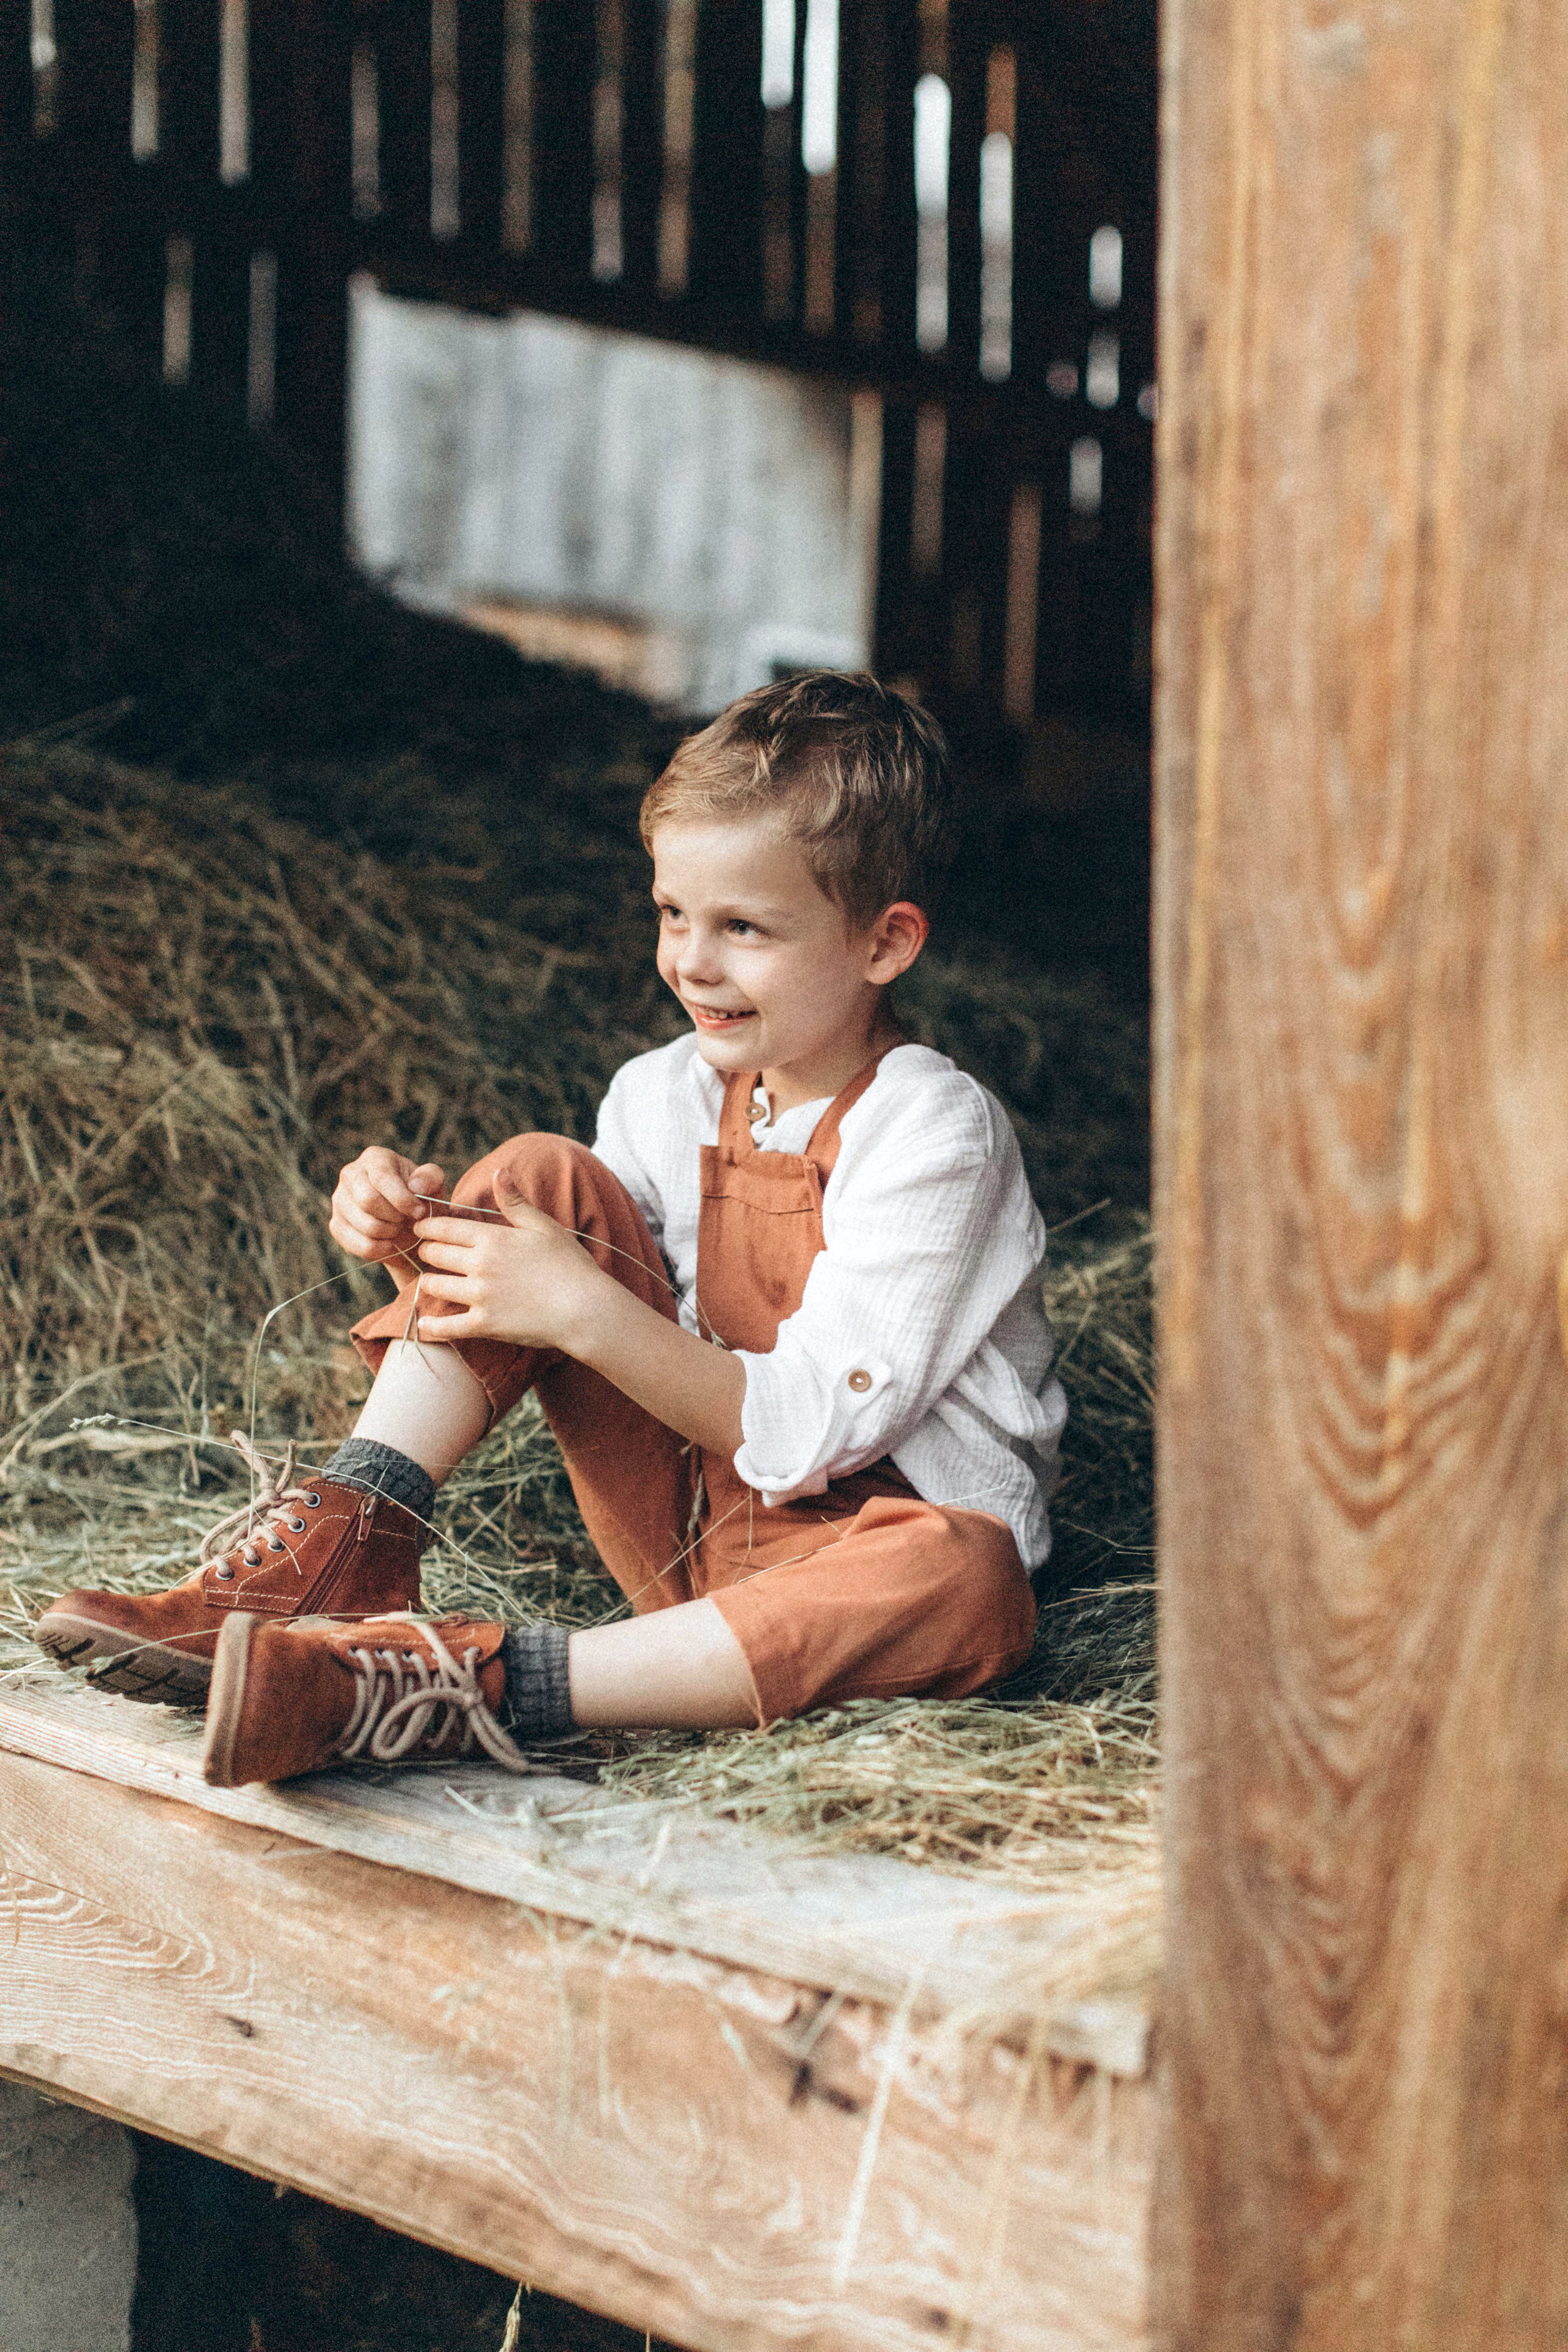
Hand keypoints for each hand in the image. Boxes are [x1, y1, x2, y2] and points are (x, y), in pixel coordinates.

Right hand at [330, 1147, 446, 1274]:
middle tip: (406, 1219)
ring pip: (366, 1226)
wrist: (408, 1224)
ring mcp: (339, 1200)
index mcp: (374, 1158)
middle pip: (368, 1201)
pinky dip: (380, 1250)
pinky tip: (389, 1243)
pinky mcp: (336, 1225)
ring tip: (398, 1228)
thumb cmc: (421, 1198)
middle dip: (395, 1216)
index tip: (419, 1211)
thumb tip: (416, 1185)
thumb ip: (431, 1178)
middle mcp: (350, 1174)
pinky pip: (359, 1245)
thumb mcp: (434, 1185)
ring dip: (390, 1233)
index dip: (402, 1199)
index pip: (382, 1178)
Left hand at [411, 1171, 609, 1348]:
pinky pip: (447, 1327)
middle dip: (427, 1252)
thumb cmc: (569, 1264)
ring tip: (431, 1283)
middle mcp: (480, 1264)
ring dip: (429, 1283)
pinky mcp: (484, 1324)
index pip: (445, 1228)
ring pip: (434, 1286)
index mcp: (493, 1238)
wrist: (585, 1308)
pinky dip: (432, 1326)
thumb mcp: (544, 1226)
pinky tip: (424, 1324)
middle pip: (434, 1255)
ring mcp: (480, 1296)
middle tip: (427, 1254)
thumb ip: (515, 1201)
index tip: (420, 1228)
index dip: (427, 1227)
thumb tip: (498, 1171)